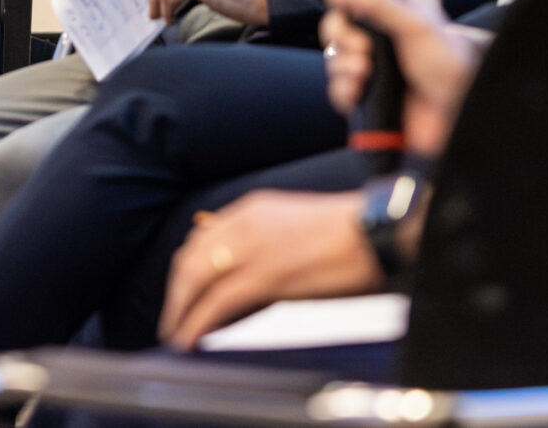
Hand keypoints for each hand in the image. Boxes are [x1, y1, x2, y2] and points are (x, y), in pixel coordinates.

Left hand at [160, 190, 378, 349]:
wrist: (375, 231)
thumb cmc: (346, 234)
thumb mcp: (293, 228)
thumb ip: (263, 246)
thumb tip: (244, 281)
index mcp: (251, 208)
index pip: (202, 238)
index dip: (186, 268)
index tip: (182, 290)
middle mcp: (244, 223)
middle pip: (190, 258)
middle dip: (176, 291)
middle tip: (172, 317)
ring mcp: (252, 248)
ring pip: (195, 279)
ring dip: (179, 310)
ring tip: (174, 333)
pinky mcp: (264, 276)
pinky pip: (216, 302)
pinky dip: (195, 322)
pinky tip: (189, 338)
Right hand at [320, 0, 484, 158]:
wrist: (459, 114)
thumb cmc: (450, 65)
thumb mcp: (417, 25)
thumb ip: (380, 2)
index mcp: (390, 12)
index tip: (344, 3)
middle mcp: (378, 37)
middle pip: (336, 27)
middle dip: (341, 35)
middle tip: (363, 46)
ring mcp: (371, 68)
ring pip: (334, 58)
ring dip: (343, 64)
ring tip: (365, 71)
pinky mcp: (366, 97)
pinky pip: (337, 90)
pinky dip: (343, 89)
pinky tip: (358, 90)